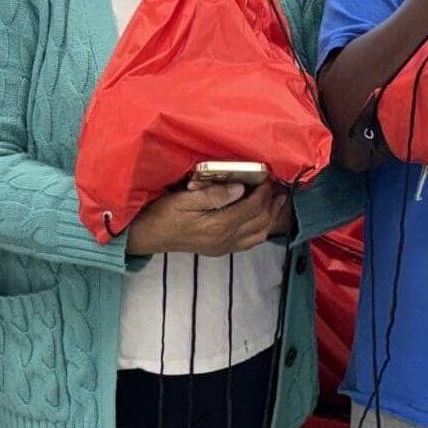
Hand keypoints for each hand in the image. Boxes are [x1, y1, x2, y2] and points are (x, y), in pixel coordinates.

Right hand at [127, 180, 288, 257]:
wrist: (148, 236)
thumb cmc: (164, 213)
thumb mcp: (185, 198)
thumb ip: (213, 194)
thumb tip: (240, 188)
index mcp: (219, 225)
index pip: (252, 207)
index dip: (263, 191)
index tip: (268, 177)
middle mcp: (225, 239)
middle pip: (260, 221)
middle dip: (272, 204)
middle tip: (279, 188)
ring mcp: (223, 247)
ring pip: (258, 235)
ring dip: (271, 218)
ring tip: (277, 203)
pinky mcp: (219, 250)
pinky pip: (248, 244)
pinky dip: (260, 231)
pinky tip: (261, 222)